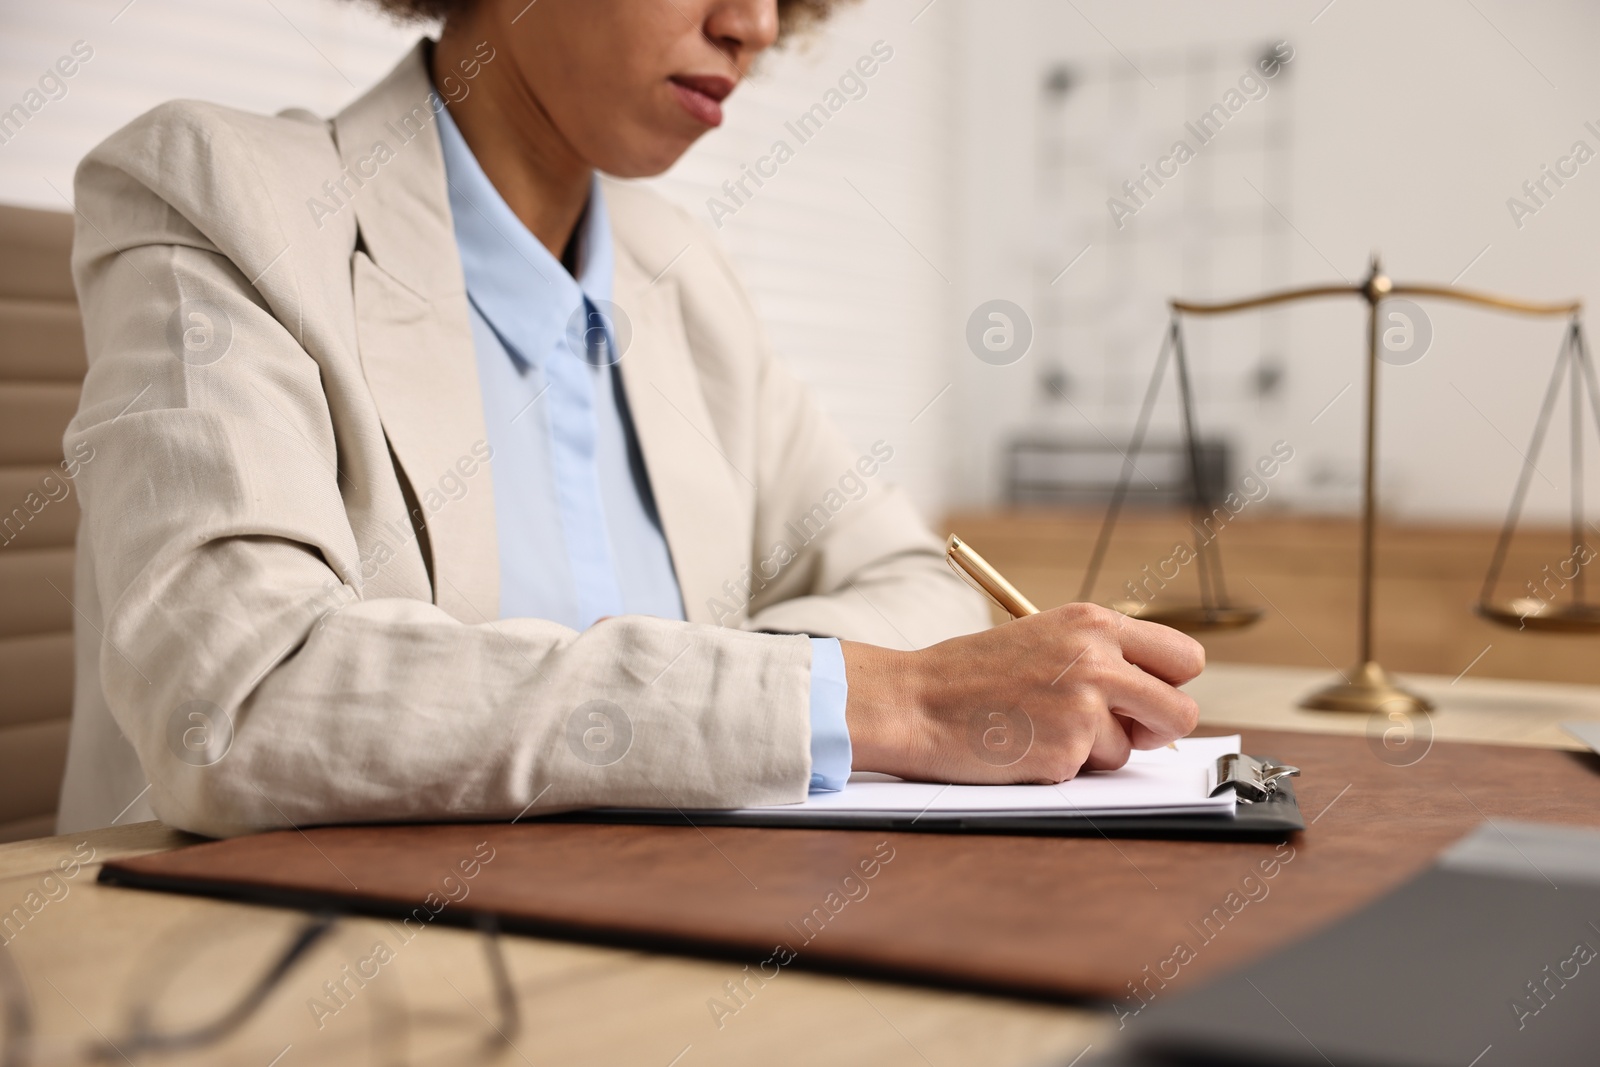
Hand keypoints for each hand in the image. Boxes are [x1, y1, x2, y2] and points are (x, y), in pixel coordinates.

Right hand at [840, 603, 1203, 783]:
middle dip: (1158, 730)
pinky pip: (1090, 771)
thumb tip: (1150, 696)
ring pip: (1131, 749)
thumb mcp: (1042, 638)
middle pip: (1180, 711)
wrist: (915, 701)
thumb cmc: (969, 673)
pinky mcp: (1066, 751)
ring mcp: (1084, 707)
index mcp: (1093, 623)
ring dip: (1096, 750)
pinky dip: (1062, 767)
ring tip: (1041, 728)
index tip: (1146, 696)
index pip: (1184, 657)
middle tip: (1122, 730)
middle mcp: (1098, 660)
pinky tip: (1024, 745)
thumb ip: (1098, 656)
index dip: (1170, 684)